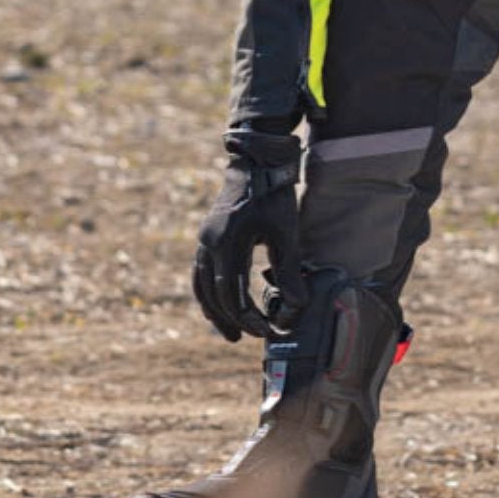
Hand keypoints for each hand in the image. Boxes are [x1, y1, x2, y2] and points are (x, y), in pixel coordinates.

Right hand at [191, 129, 302, 341]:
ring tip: (232, 332)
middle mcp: (209, 243)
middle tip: (253, 336)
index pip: (233, 293)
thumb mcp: (285, 232)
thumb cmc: (274, 194)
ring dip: (215, 311)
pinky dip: (207, 293)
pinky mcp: (207, 236)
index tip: (266, 330)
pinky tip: (217, 306)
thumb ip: (289, 270)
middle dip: (234, 318)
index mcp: (227, 242)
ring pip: (202, 286)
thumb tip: (297, 306)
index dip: (249, 317)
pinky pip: (200, 273)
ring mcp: (204, 239)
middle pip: (215, 294)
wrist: (257, 161)